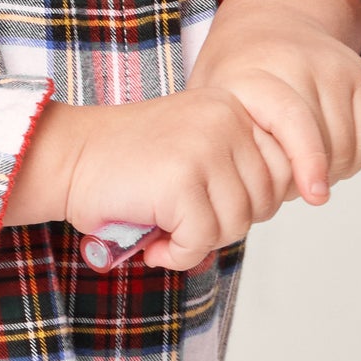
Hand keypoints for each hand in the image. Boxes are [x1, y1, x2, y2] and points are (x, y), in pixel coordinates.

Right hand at [5, 91, 292, 270]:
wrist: (64, 158)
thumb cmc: (125, 164)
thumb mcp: (197, 148)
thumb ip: (240, 165)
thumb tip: (295, 198)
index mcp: (233, 106)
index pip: (286, 166)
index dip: (257, 200)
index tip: (217, 210)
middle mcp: (225, 120)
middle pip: (265, 201)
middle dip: (225, 224)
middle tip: (183, 224)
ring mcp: (205, 148)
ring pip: (237, 224)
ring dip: (200, 242)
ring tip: (165, 231)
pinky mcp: (180, 181)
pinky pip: (202, 240)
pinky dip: (178, 254)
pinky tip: (153, 244)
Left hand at [186, 0, 360, 204]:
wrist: (270, 21)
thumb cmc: (235, 76)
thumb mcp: (210, 105)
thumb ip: (221, 146)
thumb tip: (235, 204)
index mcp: (254, 71)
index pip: (294, 120)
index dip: (307, 162)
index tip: (313, 196)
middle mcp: (298, 61)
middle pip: (325, 139)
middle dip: (311, 176)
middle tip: (288, 187)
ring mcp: (332, 65)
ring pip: (347, 143)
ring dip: (331, 171)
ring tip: (302, 172)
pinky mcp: (358, 73)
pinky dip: (352, 158)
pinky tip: (328, 161)